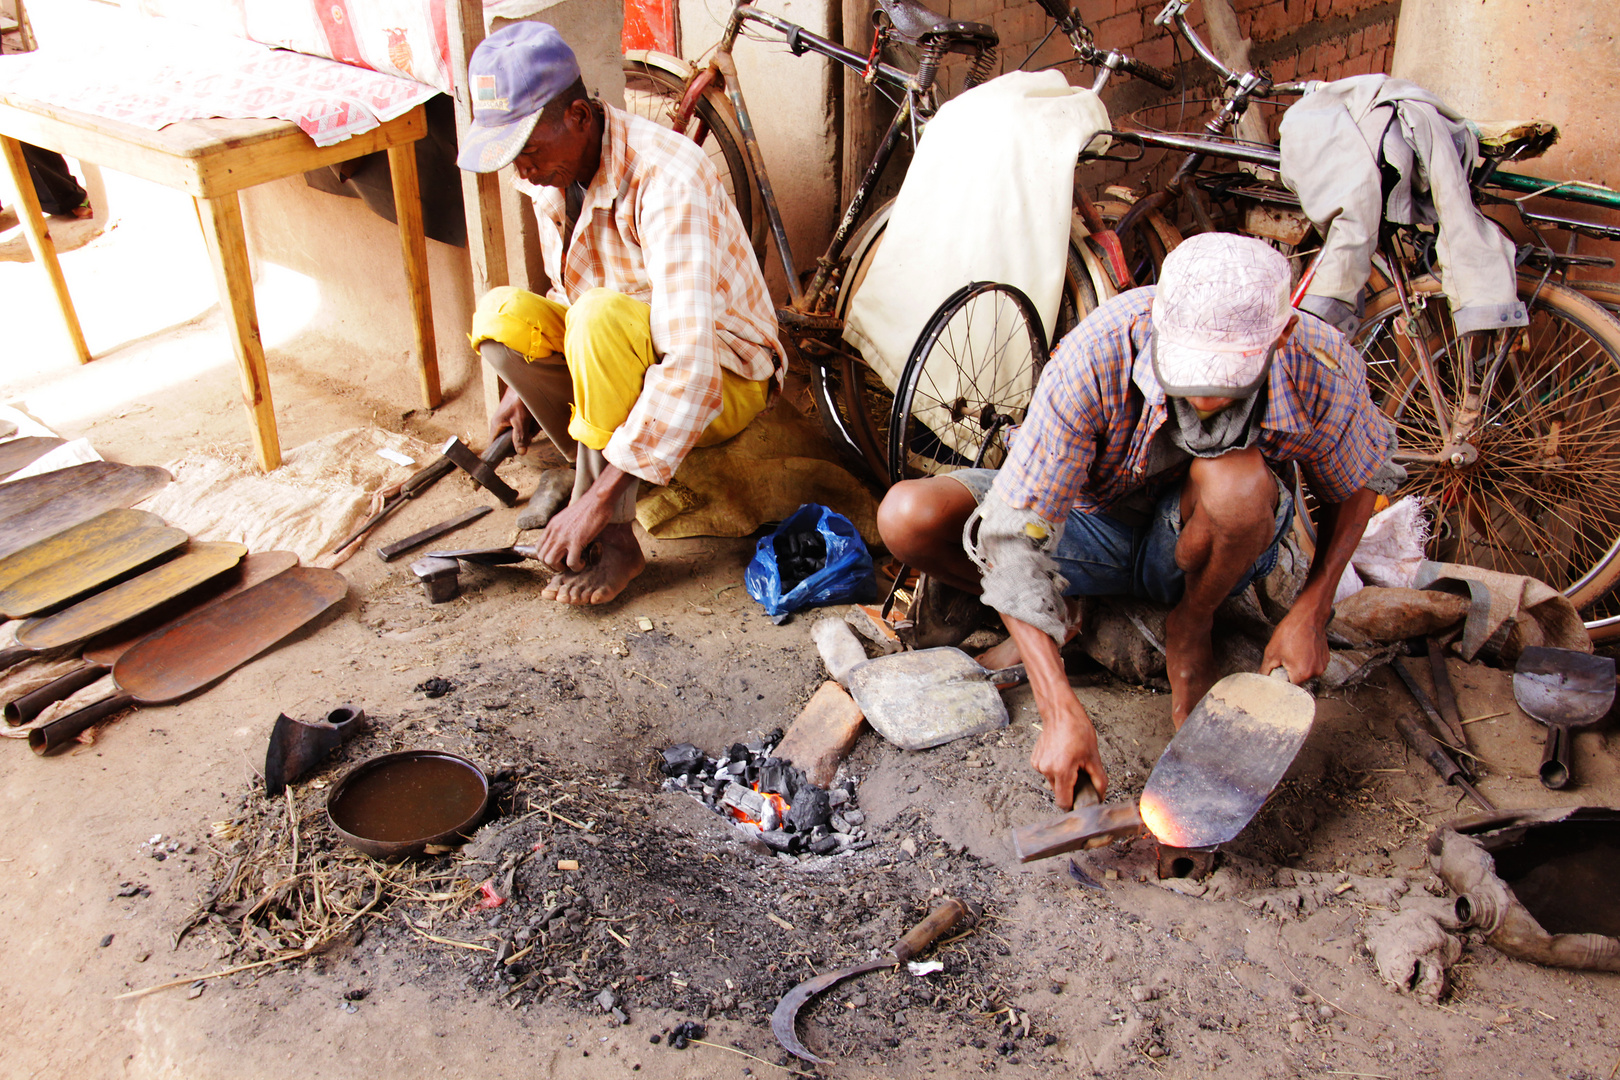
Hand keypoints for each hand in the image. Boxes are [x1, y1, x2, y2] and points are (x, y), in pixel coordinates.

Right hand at [490, 387, 537, 454]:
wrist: (524, 381)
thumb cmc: (519, 399)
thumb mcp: (521, 420)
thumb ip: (520, 437)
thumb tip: (520, 452)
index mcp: (496, 425)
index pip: (493, 445)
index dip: (503, 451)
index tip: (515, 452)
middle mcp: (500, 423)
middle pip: (510, 441)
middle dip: (522, 438)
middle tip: (529, 430)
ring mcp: (508, 419)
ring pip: (520, 433)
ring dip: (530, 430)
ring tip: (533, 421)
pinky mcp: (516, 416)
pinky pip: (525, 426)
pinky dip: (532, 424)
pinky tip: (535, 418)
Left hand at [533, 465, 635, 571]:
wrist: (597, 500)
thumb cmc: (587, 507)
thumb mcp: (566, 517)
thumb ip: (561, 528)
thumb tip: (563, 538)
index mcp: (551, 526)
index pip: (538, 547)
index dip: (546, 557)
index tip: (558, 559)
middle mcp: (554, 531)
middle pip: (542, 557)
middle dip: (553, 566)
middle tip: (564, 565)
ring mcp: (564, 536)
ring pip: (551, 561)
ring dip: (561, 568)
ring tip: (572, 564)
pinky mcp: (577, 541)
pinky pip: (571, 562)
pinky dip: (576, 567)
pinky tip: (582, 562)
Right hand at [1029, 693, 1108, 809]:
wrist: (1060, 713)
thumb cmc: (1077, 730)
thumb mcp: (1093, 756)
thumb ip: (1099, 780)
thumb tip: (1101, 795)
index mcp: (1061, 771)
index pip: (1064, 803)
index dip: (1074, 804)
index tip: (1082, 799)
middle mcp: (1046, 770)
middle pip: (1059, 793)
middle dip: (1070, 788)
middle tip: (1080, 774)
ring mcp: (1039, 765)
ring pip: (1053, 783)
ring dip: (1063, 778)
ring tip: (1071, 762)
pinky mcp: (1035, 761)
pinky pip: (1047, 773)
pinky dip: (1055, 770)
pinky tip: (1061, 757)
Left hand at [1261, 603, 1331, 683]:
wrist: (1308, 616)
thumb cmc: (1291, 632)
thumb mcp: (1272, 652)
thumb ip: (1266, 670)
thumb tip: (1262, 678)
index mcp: (1302, 674)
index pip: (1290, 688)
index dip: (1282, 682)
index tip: (1277, 675)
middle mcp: (1315, 672)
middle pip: (1298, 680)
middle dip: (1289, 672)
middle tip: (1284, 659)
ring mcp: (1322, 665)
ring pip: (1306, 672)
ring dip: (1299, 666)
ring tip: (1293, 651)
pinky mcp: (1325, 657)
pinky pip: (1313, 664)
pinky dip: (1307, 659)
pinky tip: (1301, 648)